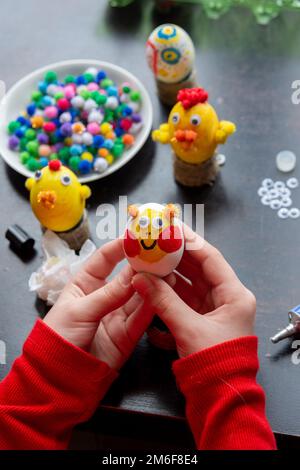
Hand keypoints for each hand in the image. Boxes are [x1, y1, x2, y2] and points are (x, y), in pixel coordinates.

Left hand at [44, 238, 153, 369]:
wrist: (60, 377)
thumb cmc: (60, 336)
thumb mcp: (80, 310)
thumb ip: (109, 294)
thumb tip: (134, 275)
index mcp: (85, 285)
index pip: (104, 259)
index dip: (120, 247)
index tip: (137, 238)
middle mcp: (103, 297)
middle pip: (126, 277)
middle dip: (142, 266)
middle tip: (160, 256)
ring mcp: (116, 315)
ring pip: (138, 297)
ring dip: (151, 286)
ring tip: (167, 274)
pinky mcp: (127, 335)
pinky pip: (141, 318)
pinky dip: (152, 307)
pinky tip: (162, 296)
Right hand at [132, 225, 255, 357]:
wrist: (219, 398)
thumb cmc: (213, 362)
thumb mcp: (188, 328)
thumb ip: (162, 301)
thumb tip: (139, 278)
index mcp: (234, 295)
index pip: (211, 258)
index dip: (190, 242)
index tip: (170, 229)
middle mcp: (226, 299)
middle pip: (199, 270)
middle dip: (175, 258)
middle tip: (154, 244)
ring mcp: (214, 311)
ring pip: (189, 286)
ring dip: (169, 277)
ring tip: (148, 263)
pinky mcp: (202, 322)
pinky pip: (184, 302)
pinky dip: (169, 296)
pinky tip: (152, 288)